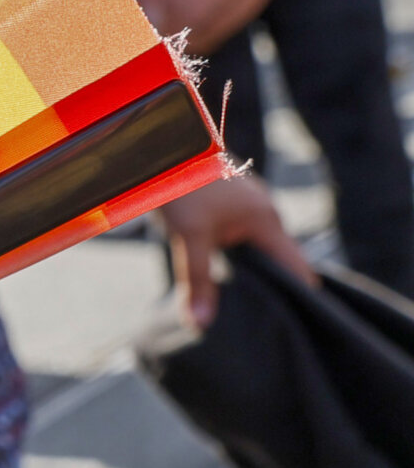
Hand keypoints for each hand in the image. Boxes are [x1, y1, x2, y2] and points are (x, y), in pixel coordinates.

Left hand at [157, 173, 315, 329]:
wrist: (165, 145)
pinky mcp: (233, 198)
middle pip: (279, 257)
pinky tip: (223, 268)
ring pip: (259, 244)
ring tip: (244, 302)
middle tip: (266, 321)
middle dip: (274, 286)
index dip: (301, 294)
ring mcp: (251, 201)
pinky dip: (238, 251)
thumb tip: (201, 323)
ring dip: (253, 268)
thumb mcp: (189, 237)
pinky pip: (244, 231)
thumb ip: (197, 279)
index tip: (299, 322)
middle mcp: (266, 210)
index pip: (297, 266)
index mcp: (267, 221)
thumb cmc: (183, 186)